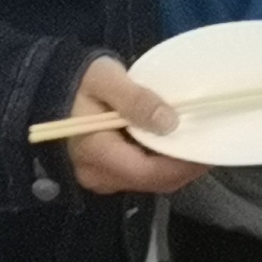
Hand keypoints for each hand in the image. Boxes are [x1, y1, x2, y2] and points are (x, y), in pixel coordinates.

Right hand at [63, 57, 209, 197]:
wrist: (50, 88)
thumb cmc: (78, 81)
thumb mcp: (106, 79)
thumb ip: (135, 100)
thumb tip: (169, 122)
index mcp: (96, 153)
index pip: (148, 172)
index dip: (183, 166)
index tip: (208, 149)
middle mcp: (98, 175)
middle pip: (154, 182)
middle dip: (185, 167)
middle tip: (211, 145)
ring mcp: (101, 178)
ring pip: (150, 182)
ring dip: (175, 166)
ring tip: (196, 142)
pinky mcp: (106, 174)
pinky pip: (141, 175)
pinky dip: (162, 163)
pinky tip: (174, 144)